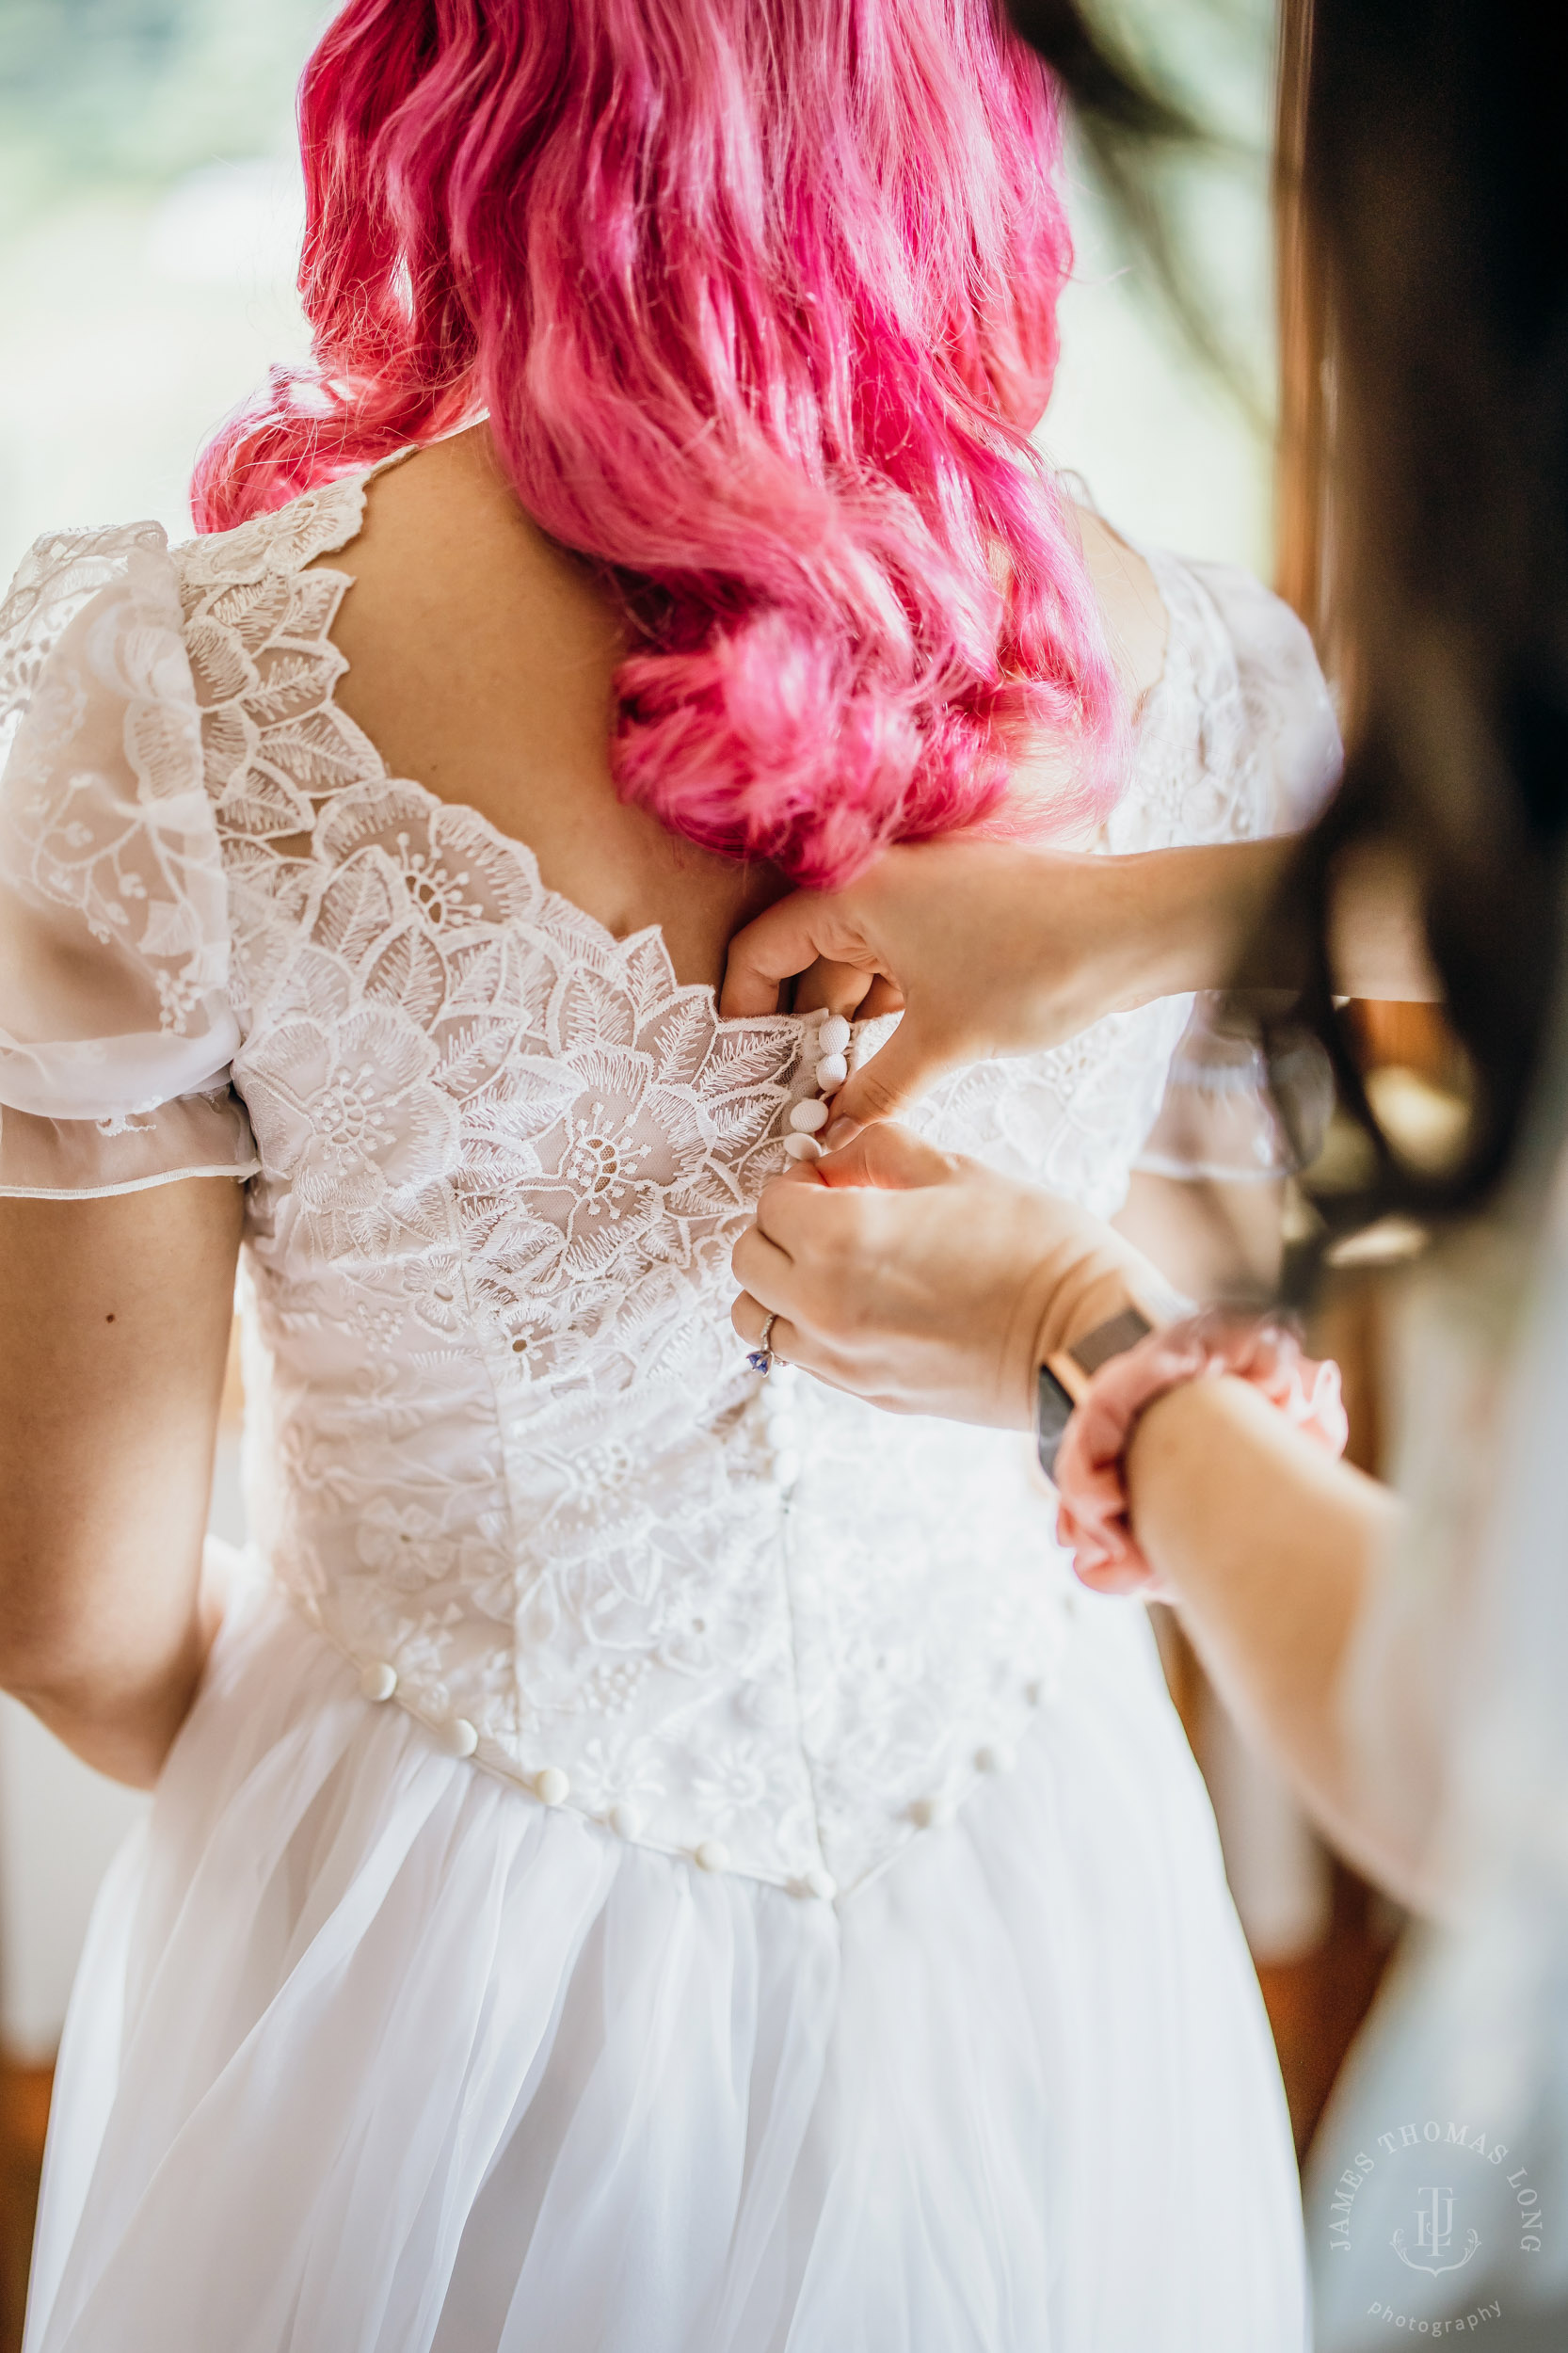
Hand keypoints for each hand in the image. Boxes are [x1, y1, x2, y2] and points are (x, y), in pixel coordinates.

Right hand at [720, 836, 1286, 1128]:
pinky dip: (890, 1010)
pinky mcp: (958, 915)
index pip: (762, 948)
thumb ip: (875, 1091)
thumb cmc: (1037, 966)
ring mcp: (920, 897)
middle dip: (802, 1031)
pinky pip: (899, 964)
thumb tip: (830, 1136)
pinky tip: (891, 1066)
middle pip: (808, 959)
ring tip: (842, 1095)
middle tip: (792, 1099)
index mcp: (852, 895)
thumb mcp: (943, 1041)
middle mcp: (876, 884)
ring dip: (849, 1027)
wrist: (1141, 929)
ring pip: (857, 967)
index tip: (742, 1069)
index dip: (745, 1011)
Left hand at [729, 1124, 1180, 1429]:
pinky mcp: (869, 1394)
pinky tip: (864, 1305)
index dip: (802, 1180)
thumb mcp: (961, 1172)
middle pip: (748, 1262)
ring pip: (759, 1320)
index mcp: (842, 1238)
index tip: (837, 1177)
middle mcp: (824, 1304)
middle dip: (779, 1230)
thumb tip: (841, 1152)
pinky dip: (810, 1327)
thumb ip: (884, 1151)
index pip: (771, 1201)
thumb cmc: (1038, 1248)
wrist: (1088, 1342)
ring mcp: (844, 1359)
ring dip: (781, 1285)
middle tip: (830, 1215)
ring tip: (836, 1266)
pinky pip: (803, 1356)